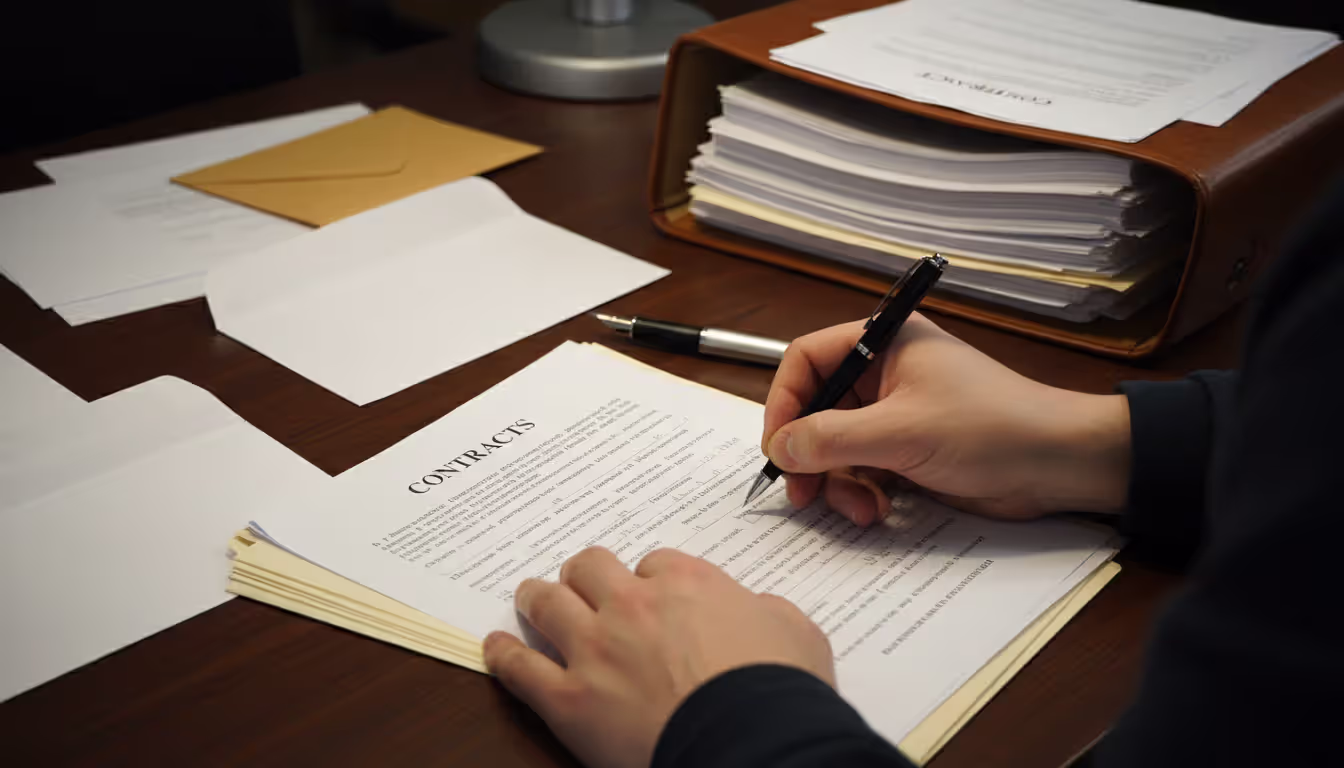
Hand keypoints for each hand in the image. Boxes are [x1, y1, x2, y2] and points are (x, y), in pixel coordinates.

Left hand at [483, 547, 833, 767]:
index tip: (652, 592)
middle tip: (582, 581)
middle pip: (590, 568)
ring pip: (547, 603)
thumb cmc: (781, 689)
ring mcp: (595, 650)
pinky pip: (521, 668)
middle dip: (586, 573)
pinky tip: (495, 645)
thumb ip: (763, 609)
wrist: (752, 743)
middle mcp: (633, 606)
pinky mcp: (569, 700)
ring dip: (538, 596)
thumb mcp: (796, 629)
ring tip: (530, 595)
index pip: (654, 562)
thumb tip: (754, 612)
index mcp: (688, 583)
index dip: (651, 578)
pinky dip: (504, 654)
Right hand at [763, 314, 1130, 524]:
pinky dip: (861, 493)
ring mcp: (896, 414)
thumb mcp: (903, 432)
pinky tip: (879, 512)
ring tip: (860, 510)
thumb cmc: (991, 428)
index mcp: (883, 344)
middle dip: (809, 454)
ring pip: (836, 447)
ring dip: (837, 482)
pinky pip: (862, 470)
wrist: (1060, 465)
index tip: (778, 447)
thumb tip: (779, 448)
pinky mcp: (908, 451)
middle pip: (816, 409)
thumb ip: (833, 438)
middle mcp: (884, 374)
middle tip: (802, 495)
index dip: (785, 402)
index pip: (807, 360)